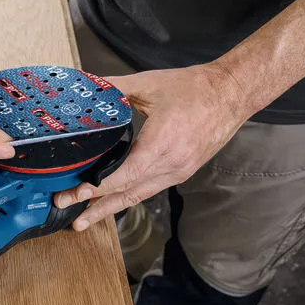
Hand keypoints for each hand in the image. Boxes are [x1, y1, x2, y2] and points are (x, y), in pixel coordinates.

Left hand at [54, 63, 250, 230]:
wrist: (231, 94)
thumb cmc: (195, 88)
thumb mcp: (148, 84)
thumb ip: (114, 88)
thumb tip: (87, 86)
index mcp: (161, 142)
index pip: (123, 175)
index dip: (98, 188)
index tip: (76, 195)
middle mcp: (171, 163)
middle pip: (127, 193)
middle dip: (96, 206)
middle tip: (72, 217)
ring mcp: (177, 171)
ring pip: (138, 196)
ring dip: (110, 209)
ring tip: (86, 220)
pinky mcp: (181, 172)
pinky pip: (150, 189)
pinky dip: (128, 197)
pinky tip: (112, 202)